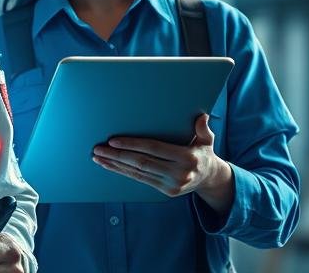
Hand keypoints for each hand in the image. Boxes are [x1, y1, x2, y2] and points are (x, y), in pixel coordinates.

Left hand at [92, 113, 233, 212]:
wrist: (210, 180)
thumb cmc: (203, 154)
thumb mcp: (207, 140)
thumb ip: (203, 129)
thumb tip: (202, 116)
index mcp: (187, 157)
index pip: (153, 148)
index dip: (132, 144)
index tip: (113, 140)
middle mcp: (179, 173)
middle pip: (141, 162)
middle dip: (117, 155)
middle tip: (98, 149)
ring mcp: (171, 184)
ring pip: (137, 172)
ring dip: (115, 165)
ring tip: (98, 157)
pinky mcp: (165, 191)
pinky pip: (139, 179)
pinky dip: (122, 172)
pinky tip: (109, 166)